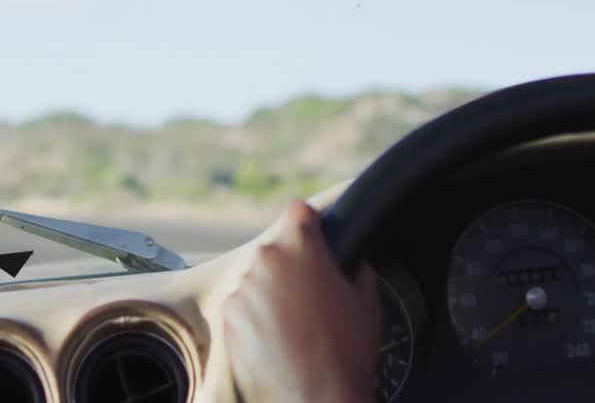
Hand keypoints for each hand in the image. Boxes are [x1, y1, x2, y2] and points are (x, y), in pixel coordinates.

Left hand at [222, 200, 382, 402]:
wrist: (314, 398)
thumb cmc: (346, 352)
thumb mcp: (366, 302)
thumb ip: (356, 270)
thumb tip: (353, 266)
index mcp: (300, 245)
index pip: (299, 211)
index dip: (310, 225)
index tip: (315, 239)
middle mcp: (265, 259)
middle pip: (276, 247)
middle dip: (291, 264)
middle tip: (311, 294)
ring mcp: (242, 288)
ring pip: (258, 276)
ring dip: (271, 290)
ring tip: (295, 322)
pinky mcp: (228, 316)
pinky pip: (243, 304)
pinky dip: (255, 315)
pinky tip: (277, 337)